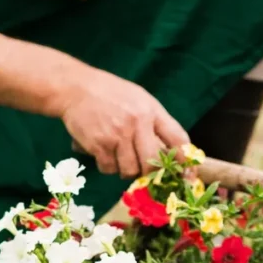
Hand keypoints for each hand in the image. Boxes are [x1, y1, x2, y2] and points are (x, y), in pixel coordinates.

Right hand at [60, 67, 188, 178]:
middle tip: (144, 170)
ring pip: (130, 170)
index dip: (186, 161)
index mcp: (152, 111)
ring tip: (119, 156)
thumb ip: (155, 122)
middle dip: (150, 173)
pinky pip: (109, 169)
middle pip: (153, 164)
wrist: (75, 87)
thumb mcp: (139, 99)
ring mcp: (118, 135)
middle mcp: (138, 123)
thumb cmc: (110, 93)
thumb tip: (169, 152)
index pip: (178, 139)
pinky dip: (107, 166)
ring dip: (126, 170)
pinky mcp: (99, 144)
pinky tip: (103, 153)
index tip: (187, 175)